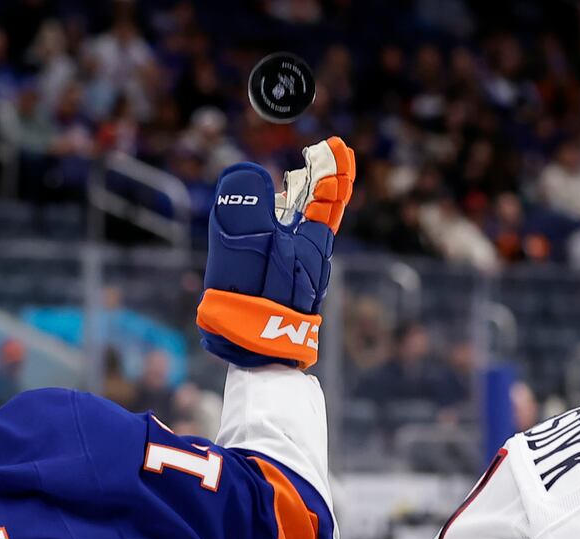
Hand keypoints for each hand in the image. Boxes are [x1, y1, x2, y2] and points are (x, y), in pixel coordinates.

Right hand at [195, 137, 355, 368]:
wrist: (256, 352)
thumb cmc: (256, 298)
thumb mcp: (245, 244)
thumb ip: (244, 204)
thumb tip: (247, 173)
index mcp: (312, 242)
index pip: (331, 196)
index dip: (334, 168)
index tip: (335, 145)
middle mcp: (315, 257)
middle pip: (324, 211)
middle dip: (325, 180)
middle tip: (323, 154)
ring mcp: (305, 274)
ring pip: (310, 231)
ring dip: (308, 204)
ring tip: (302, 181)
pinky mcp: (291, 288)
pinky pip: (295, 250)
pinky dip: (291, 229)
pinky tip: (279, 226)